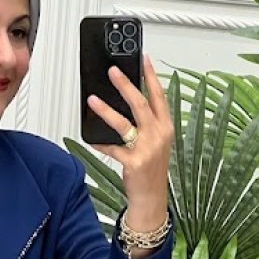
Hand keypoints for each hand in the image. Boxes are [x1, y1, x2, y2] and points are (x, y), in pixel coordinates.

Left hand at [86, 52, 173, 231]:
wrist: (152, 198)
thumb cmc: (152, 171)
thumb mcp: (157, 143)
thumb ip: (147, 124)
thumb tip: (127, 103)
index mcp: (167, 127)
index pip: (159, 96)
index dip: (151, 76)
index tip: (143, 59)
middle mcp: (159, 135)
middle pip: (141, 103)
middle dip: (125, 85)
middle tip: (113, 71)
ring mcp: (147, 149)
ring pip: (124, 123)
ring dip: (106, 110)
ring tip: (93, 99)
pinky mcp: (133, 162)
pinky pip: (112, 148)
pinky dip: (100, 142)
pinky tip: (91, 137)